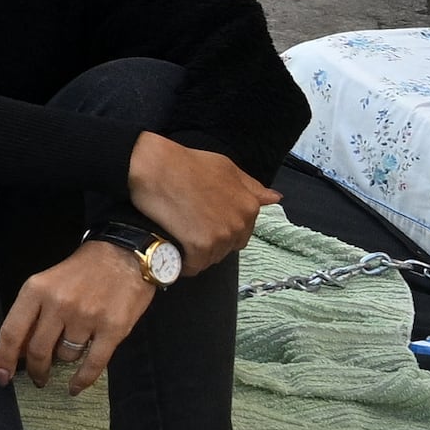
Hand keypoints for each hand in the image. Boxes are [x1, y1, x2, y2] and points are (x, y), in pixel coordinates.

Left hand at [0, 239, 155, 391]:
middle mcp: (58, 304)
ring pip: (65, 356)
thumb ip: (32, 314)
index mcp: (36, 290)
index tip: (1, 377)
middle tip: (37, 378)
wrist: (124, 255)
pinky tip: (74, 387)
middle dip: (35, 370)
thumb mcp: (47, 283)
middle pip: (37, 350)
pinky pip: (93, 364)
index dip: (3, 359)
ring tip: (68, 355)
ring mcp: (86, 317)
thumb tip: (19, 352)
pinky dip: (82, 380)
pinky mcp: (113, 328)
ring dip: (64, 361)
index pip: (11, 332)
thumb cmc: (81, 270)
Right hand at [125, 133, 271, 267]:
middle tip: (188, 227)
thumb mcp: (226, 168)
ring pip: (211, 259)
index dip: (220, 229)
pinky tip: (172, 250)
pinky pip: (193, 266)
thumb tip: (275, 198)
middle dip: (210, 243)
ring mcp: (221, 237)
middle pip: (227, 248)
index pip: (241, 234)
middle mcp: (240, 224)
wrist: (155, 167)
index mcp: (249, 206)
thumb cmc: (186, 164)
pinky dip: (182, 263)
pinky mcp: (200, 247)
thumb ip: (251, 187)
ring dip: (195, 254)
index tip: (203, 222)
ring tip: (177, 236)